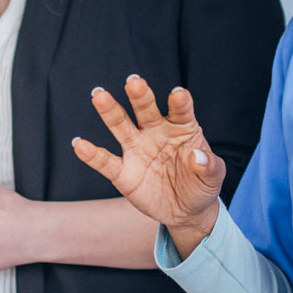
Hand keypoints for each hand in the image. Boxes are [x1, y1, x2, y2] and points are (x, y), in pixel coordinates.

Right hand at [71, 75, 225, 235]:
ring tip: (99, 95)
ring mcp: (137, 150)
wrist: (185, 211)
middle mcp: (155, 132)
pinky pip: (105, 162)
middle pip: (146, 110)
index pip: (180, 111)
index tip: (178, 94)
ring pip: (121, 126)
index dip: (179, 103)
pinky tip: (79, 144)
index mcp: (181, 128)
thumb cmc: (200, 184)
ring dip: (110, 111)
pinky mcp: (124, 172)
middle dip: (140, 96)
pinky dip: (91, 154)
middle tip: (134, 82)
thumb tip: (197, 156)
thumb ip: (208, 166)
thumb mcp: (213, 178)